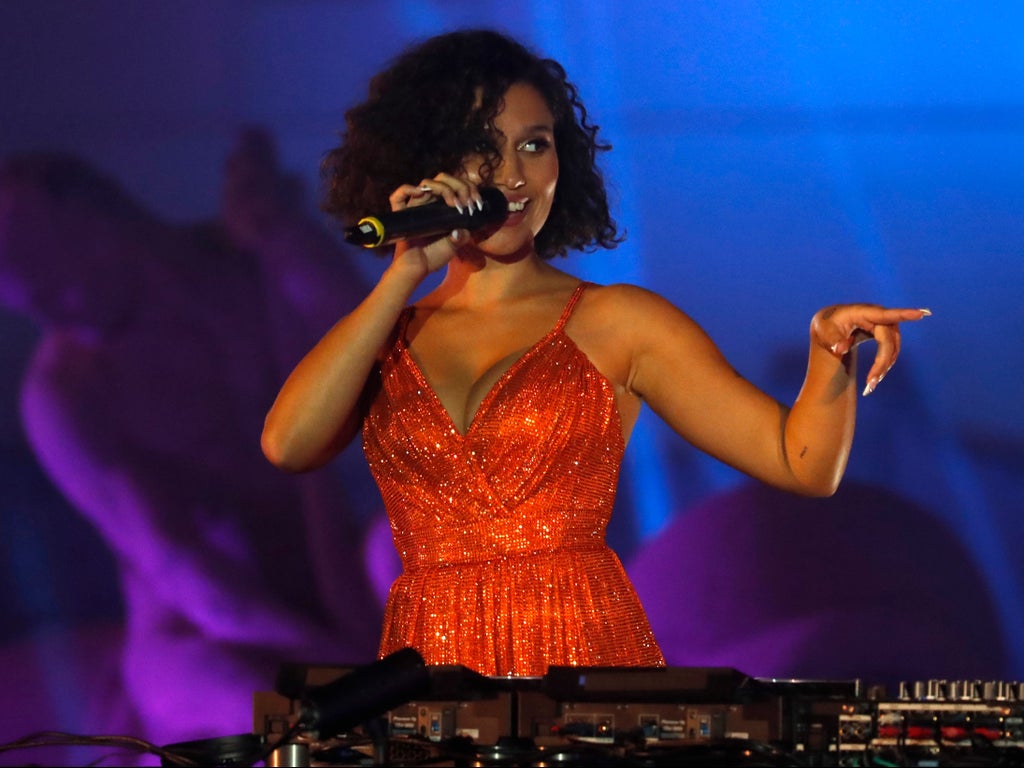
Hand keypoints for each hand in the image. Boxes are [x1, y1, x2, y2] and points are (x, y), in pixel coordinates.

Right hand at [387, 173, 484, 276]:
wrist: (418, 268)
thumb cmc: (434, 256)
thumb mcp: (454, 246)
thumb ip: (461, 236)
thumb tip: (464, 228)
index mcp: (444, 205)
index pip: (456, 184)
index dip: (469, 188)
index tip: (476, 202)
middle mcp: (430, 201)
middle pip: (443, 178)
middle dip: (460, 186)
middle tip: (467, 202)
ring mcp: (415, 205)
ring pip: (426, 183)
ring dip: (443, 188)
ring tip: (453, 203)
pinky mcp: (401, 213)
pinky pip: (398, 196)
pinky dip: (408, 189)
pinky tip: (420, 193)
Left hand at [811, 304, 931, 395]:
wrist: (830, 325)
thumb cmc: (827, 326)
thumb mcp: (823, 331)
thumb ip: (832, 339)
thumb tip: (840, 348)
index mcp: (862, 312)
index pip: (885, 315)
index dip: (904, 314)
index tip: (921, 314)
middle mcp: (877, 317)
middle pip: (888, 340)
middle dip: (882, 362)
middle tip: (871, 383)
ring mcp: (883, 325)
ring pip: (892, 348)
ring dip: (884, 366)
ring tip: (870, 385)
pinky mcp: (884, 334)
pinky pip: (890, 350)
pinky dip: (884, 365)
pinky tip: (874, 377)